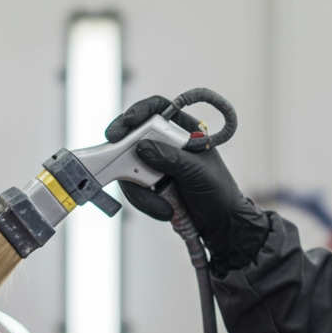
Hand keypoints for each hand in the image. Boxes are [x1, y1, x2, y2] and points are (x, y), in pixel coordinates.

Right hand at [106, 95, 268, 273]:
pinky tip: (164, 211)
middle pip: (135, 135)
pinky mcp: (149, 184)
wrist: (220, 223)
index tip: (128, 121)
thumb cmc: (218, 191)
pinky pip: (134, 187)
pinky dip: (144, 200)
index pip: (158, 108)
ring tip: (161, 206)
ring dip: (139, 188)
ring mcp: (155, 164)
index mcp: (184, 130)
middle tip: (111, 153)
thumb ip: (172, 158)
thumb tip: (142, 147)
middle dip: (123, 148)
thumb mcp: (197, 172)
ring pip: (129, 166)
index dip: (141, 110)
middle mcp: (166, 143)